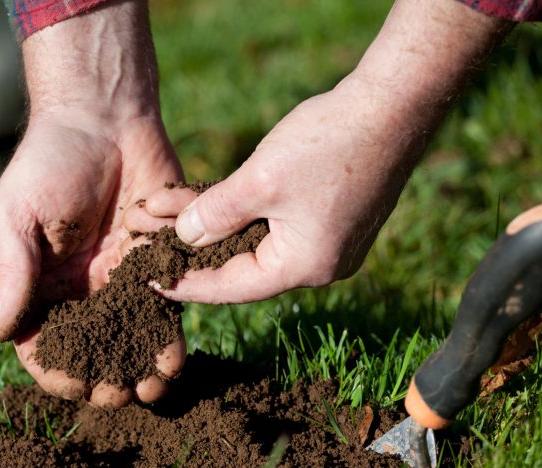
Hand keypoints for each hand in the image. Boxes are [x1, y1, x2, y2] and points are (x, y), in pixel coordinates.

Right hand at [0, 113, 185, 407]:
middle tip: (119, 397)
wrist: (102, 116)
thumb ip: (11, 275)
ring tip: (153, 389)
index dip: (55, 371)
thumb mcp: (16, 217)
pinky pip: (164, 308)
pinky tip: (174, 358)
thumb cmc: (47, 161)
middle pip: (91, 351)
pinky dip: (168, 336)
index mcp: (38, 285)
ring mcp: (118, 279)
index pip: (42, 344)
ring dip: (140, 368)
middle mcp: (78, 289)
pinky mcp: (155, 262)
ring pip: (130, 338)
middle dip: (104, 380)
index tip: (74, 385)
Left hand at [126, 0, 508, 303]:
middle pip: (241, 266)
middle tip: (148, 245)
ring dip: (213, 226)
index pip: (231, 287)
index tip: (148, 280)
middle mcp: (319, 265)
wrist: (393, 105)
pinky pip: (274, 225)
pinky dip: (241, 213)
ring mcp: (329, 243)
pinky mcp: (331, 218)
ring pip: (255, 241)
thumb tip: (183, 238)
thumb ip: (214, 214)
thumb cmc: (329, 143)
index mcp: (303, 267)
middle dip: (193, 249)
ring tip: (167, 215)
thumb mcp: (259, 181)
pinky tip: (207, 201)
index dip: (185, 282)